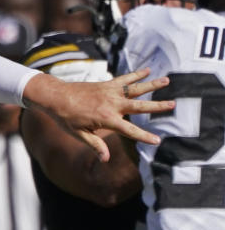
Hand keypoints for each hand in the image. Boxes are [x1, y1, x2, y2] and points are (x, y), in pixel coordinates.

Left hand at [23, 69, 173, 161]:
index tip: (158, 140)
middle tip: (174, 105)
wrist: (54, 96)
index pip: (130, 130)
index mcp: (106, 119)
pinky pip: (124, 79)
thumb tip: (105, 159)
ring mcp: (109, 92)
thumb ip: (95, 145)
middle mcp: (111, 104)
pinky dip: (136, 74)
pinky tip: (147, 70)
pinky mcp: (106, 85)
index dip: (144, 136)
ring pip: (135, 89)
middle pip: (139, 106)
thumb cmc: (65, 118)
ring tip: (167, 80)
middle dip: (157, 107)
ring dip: (151, 85)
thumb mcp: (78, 134)